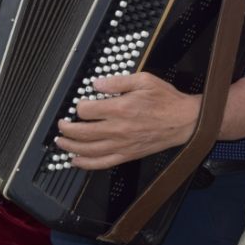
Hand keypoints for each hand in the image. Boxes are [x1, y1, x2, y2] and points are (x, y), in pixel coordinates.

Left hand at [55, 72, 199, 169]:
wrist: (184, 121)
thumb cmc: (166, 100)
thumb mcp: (144, 80)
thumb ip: (118, 81)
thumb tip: (97, 83)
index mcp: (121, 108)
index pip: (88, 110)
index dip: (79, 106)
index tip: (80, 104)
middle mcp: (118, 129)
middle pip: (83, 132)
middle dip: (67, 129)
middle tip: (61, 125)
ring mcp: (122, 145)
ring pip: (89, 150)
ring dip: (71, 146)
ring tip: (61, 142)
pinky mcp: (127, 155)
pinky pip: (102, 163)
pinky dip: (86, 164)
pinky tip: (76, 160)